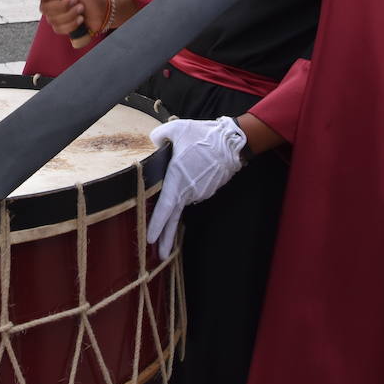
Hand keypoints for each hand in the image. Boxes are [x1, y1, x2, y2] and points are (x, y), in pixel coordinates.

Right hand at [24, 0, 108, 36]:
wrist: (102, 11)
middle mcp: (50, 1)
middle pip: (44, 7)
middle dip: (64, 6)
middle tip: (76, 1)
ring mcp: (54, 15)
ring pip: (53, 19)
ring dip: (71, 15)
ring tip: (81, 9)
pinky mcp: (60, 26)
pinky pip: (59, 29)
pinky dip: (72, 24)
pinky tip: (80, 20)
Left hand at [147, 116, 246, 257]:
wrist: (232, 142)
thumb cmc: (204, 135)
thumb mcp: (177, 129)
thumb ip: (159, 135)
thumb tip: (153, 140)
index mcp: (177, 178)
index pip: (165, 206)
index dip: (158, 224)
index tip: (151, 239)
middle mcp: (188, 189)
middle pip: (174, 217)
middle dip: (167, 238)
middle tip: (161, 254)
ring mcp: (199, 192)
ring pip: (182, 204)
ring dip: (175, 214)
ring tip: (165, 229)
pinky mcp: (207, 190)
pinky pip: (191, 195)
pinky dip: (186, 196)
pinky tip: (183, 191)